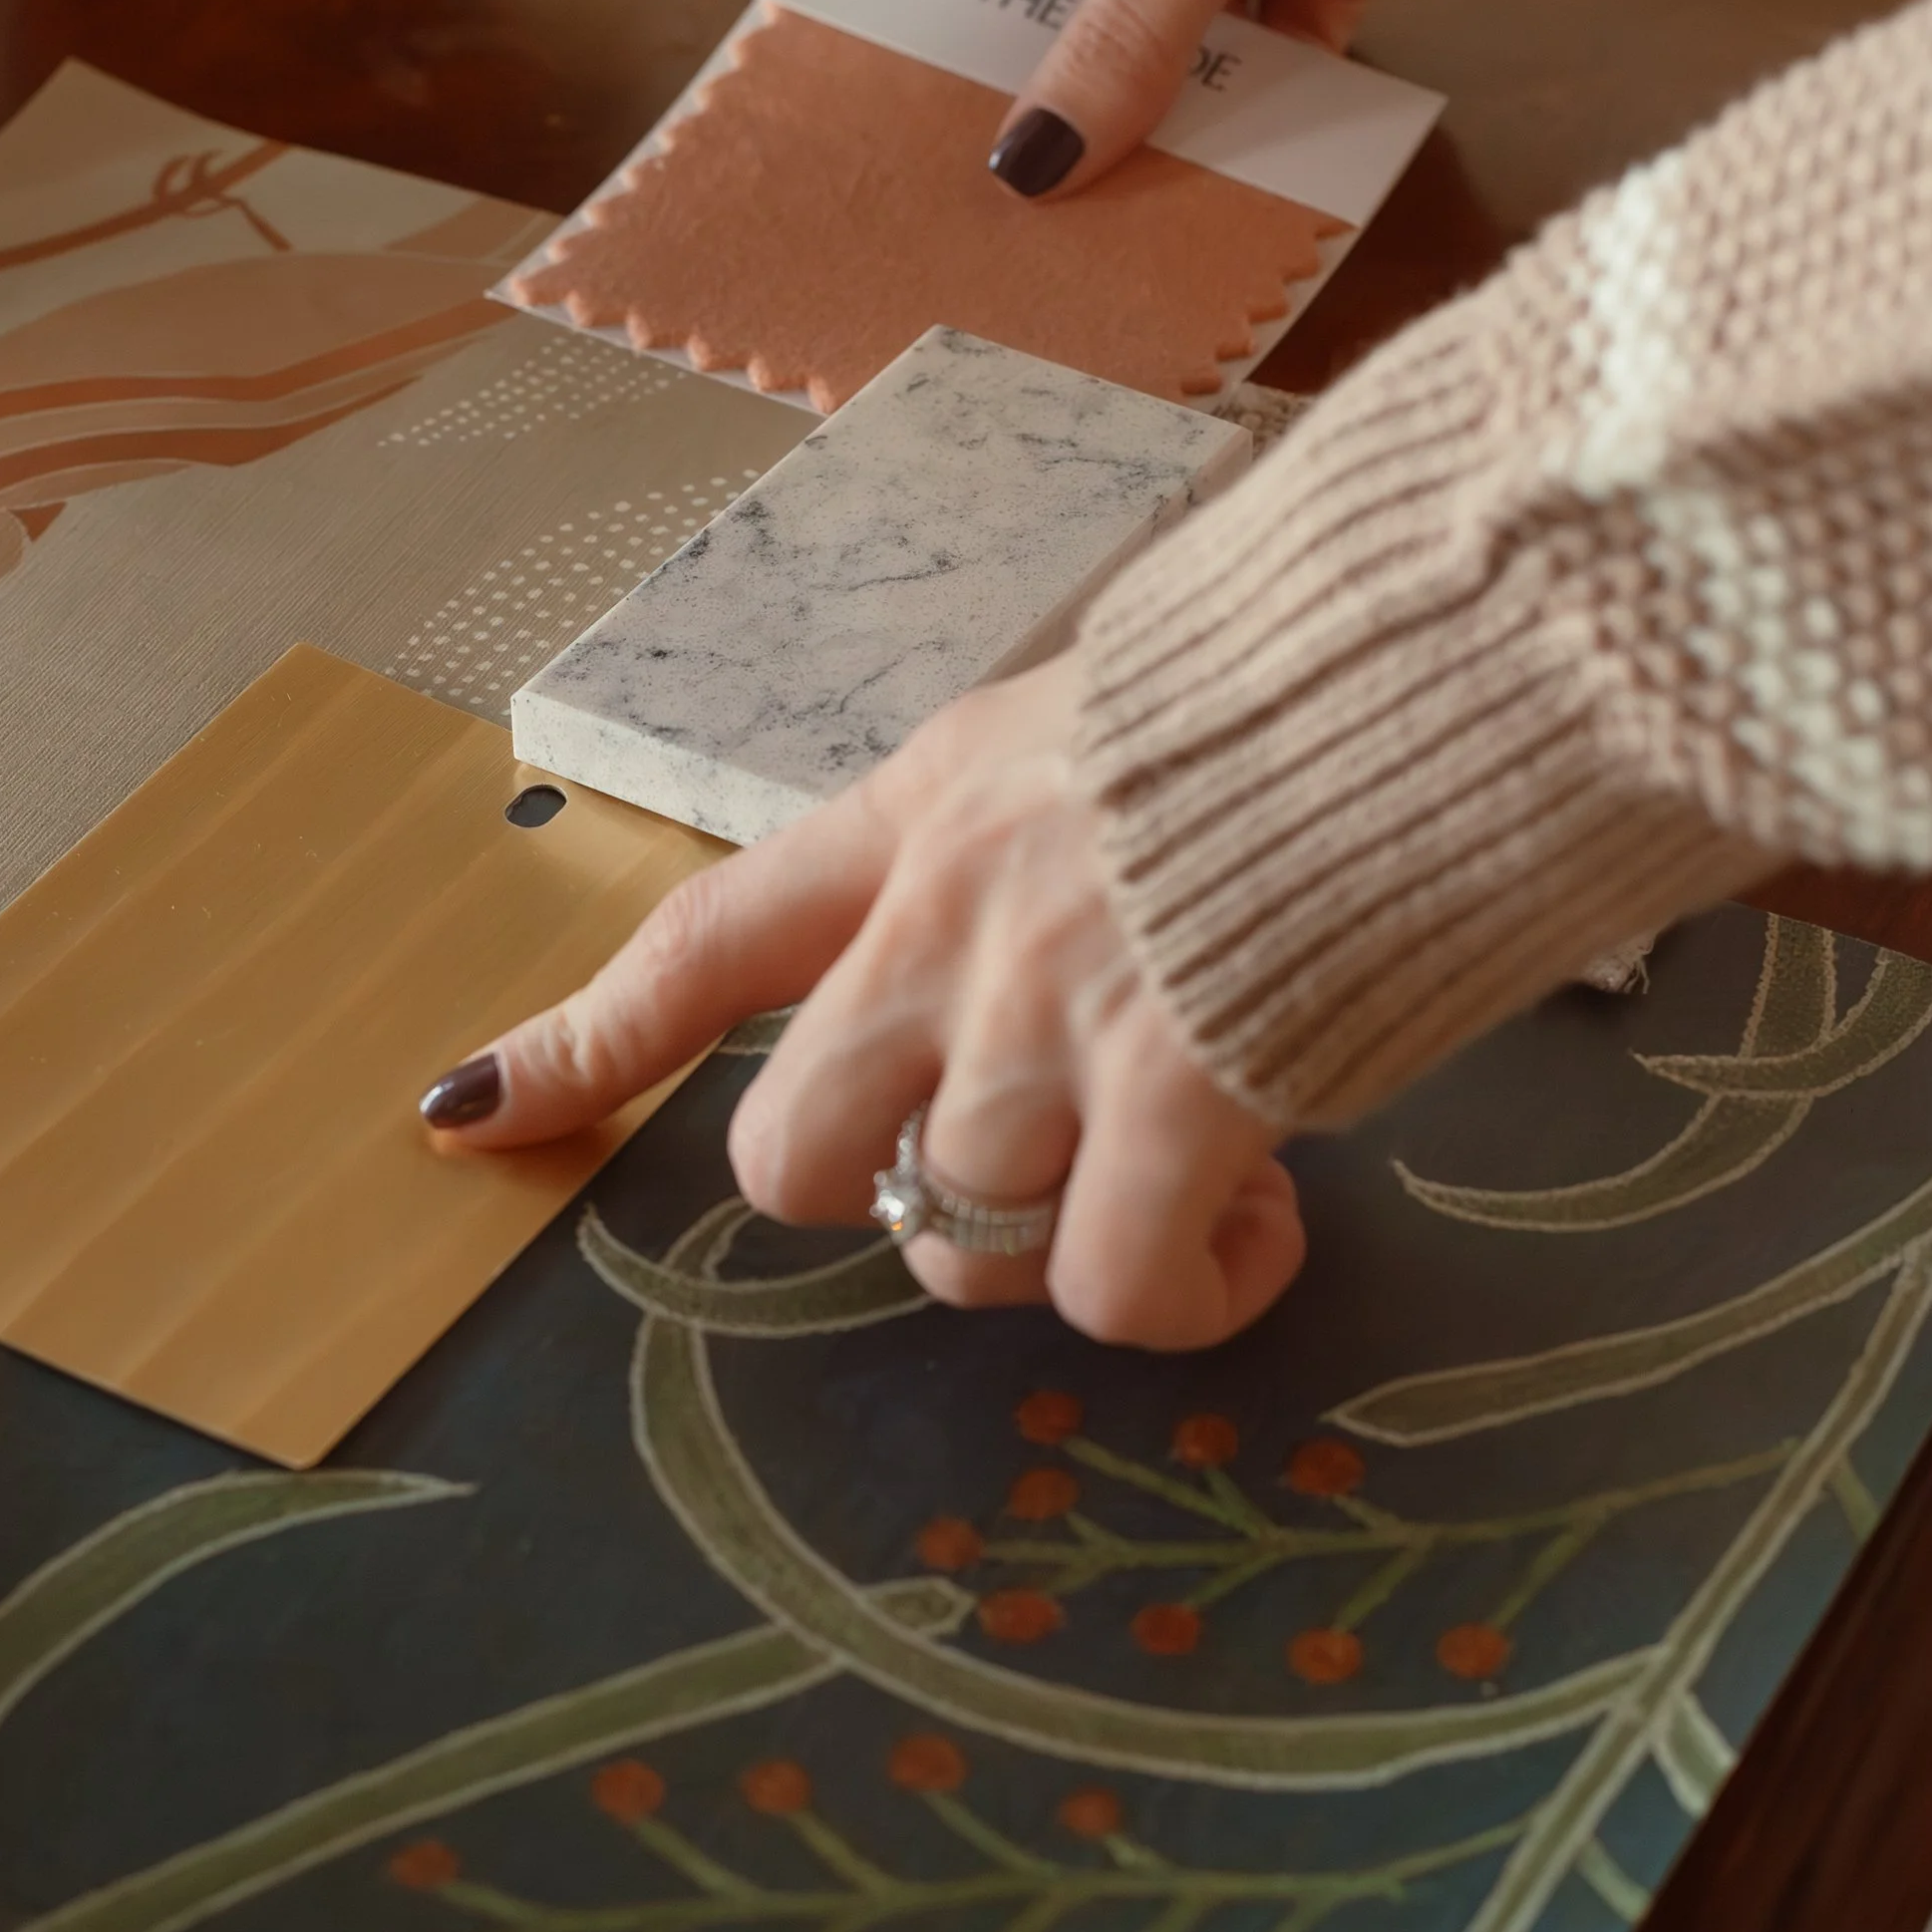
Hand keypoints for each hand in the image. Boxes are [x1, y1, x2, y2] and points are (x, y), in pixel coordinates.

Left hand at [421, 660, 1305, 1349]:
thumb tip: (1086, 963)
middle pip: (790, 1153)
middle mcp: (948, 918)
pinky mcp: (1173, 1089)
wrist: (1463, 637)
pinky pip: (1110, 1289)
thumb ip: (1047, 850)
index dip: (587, 1038)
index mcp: (926, 810)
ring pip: (960, 1237)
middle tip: (1035, 1176)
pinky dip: (1182, 1295)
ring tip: (1222, 1174)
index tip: (468, 1112)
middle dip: (888, 1200)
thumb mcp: (1117, 728)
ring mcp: (1047, 1010)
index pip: (706, 934)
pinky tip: (1261, 1225)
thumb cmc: (1329, 672)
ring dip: (1077, 1249)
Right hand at [930, 0, 1509, 196]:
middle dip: (1072, 82)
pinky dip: (1275, 79)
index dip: (952, 27)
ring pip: (1185, 8)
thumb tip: (1031, 164)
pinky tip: (1253, 162)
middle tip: (1040, 204)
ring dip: (1177, 95)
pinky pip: (1285, 13)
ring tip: (1137, 206)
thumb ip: (1126, 39)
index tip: (935, 138)